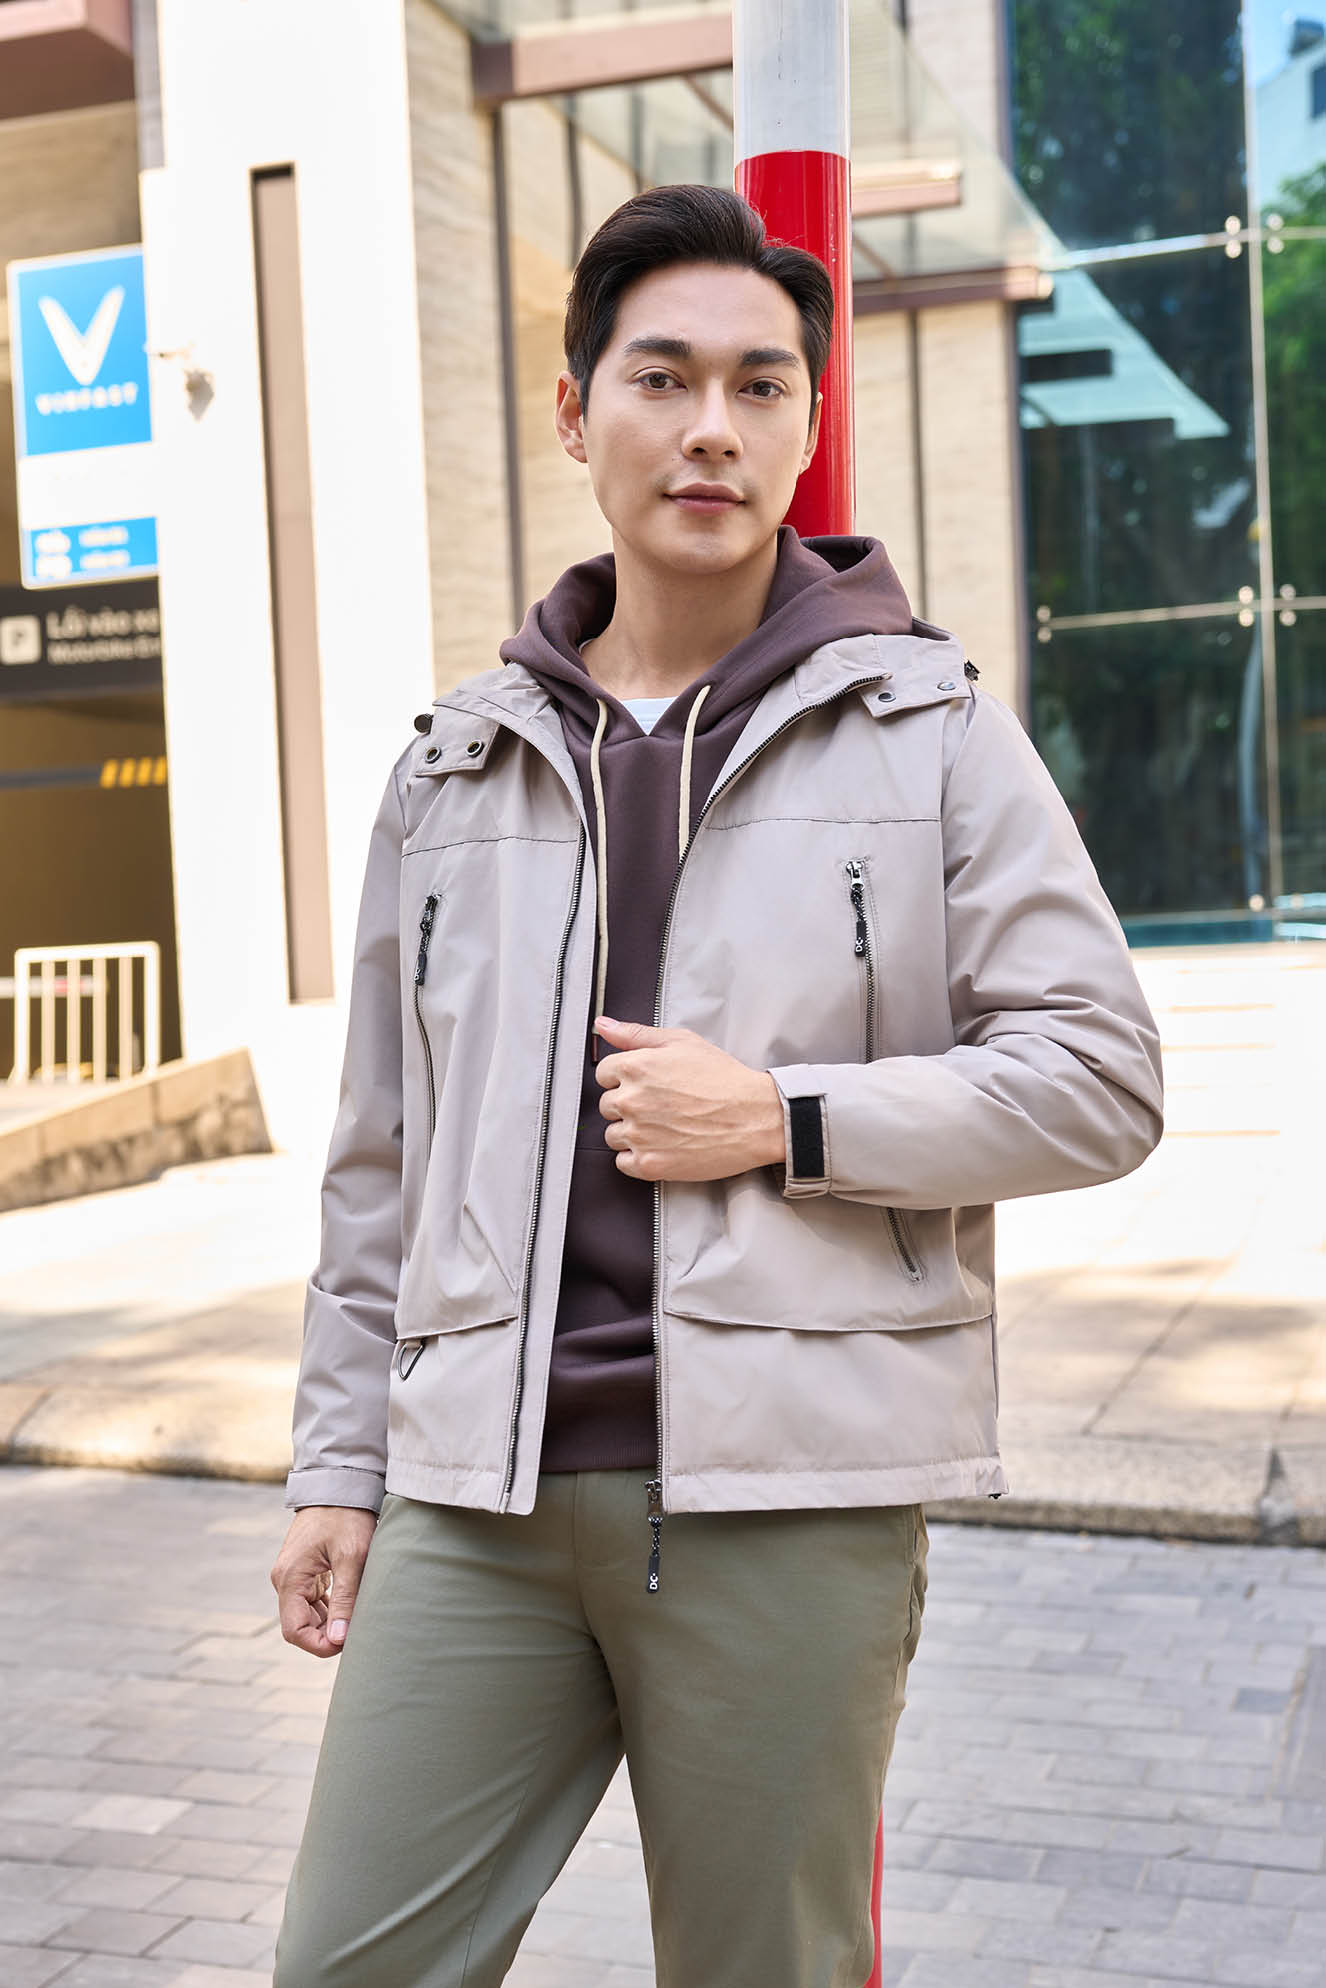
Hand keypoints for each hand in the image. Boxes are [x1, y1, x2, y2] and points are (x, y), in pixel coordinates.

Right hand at [271, 1506, 377, 1658]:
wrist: (340, 1484)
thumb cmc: (346, 1516)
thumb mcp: (351, 1557)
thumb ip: (345, 1599)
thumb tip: (340, 1639)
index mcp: (290, 1578)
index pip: (294, 1631)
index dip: (319, 1645)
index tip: (347, 1644)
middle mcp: (285, 1579)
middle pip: (300, 1625)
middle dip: (326, 1635)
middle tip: (359, 1631)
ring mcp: (293, 1575)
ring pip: (307, 1614)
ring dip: (330, 1622)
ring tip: (358, 1617)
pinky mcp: (305, 1570)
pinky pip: (313, 1600)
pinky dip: (330, 1608)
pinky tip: (351, 1604)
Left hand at [593, 1015, 784, 1181]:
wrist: (755, 1117)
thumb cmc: (724, 1080)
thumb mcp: (682, 1042)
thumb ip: (635, 1034)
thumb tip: (604, 1026)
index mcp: (635, 1067)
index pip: (603, 1073)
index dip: (624, 1078)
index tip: (644, 1085)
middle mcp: (631, 1100)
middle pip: (607, 1105)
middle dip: (629, 1105)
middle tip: (660, 1105)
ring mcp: (638, 1134)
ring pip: (613, 1135)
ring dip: (632, 1132)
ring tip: (665, 1126)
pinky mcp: (648, 1163)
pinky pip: (623, 1162)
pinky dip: (639, 1157)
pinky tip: (663, 1145)